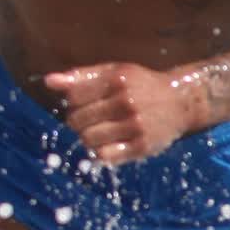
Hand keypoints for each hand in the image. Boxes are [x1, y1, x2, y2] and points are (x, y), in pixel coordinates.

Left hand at [45, 62, 202, 165]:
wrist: (181, 102)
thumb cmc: (141, 85)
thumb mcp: (115, 73)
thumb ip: (81, 76)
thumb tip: (48, 81)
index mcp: (118, 80)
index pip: (73, 98)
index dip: (74, 103)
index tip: (86, 103)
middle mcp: (127, 101)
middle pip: (77, 121)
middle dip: (79, 122)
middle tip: (93, 119)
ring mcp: (136, 126)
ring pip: (88, 140)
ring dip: (89, 138)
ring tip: (101, 132)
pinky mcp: (142, 146)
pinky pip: (105, 156)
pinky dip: (101, 152)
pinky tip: (110, 144)